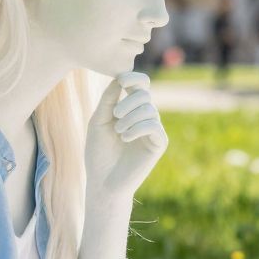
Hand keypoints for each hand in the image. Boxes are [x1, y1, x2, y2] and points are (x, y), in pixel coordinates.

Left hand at [86, 72, 166, 200]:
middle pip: (144, 94)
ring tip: (118, 132)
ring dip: (130, 118)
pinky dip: (137, 128)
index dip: (133, 77)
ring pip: (149, 109)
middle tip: (115, 116)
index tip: (122, 80)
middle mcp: (145, 116)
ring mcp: (153, 130)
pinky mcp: (159, 143)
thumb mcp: (99, 121)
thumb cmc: (98, 153)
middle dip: (128, 102)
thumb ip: (108, 100)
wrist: (103, 182)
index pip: (140, 84)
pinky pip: (154, 125)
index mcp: (131, 109)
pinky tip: (125, 138)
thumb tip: (119, 78)